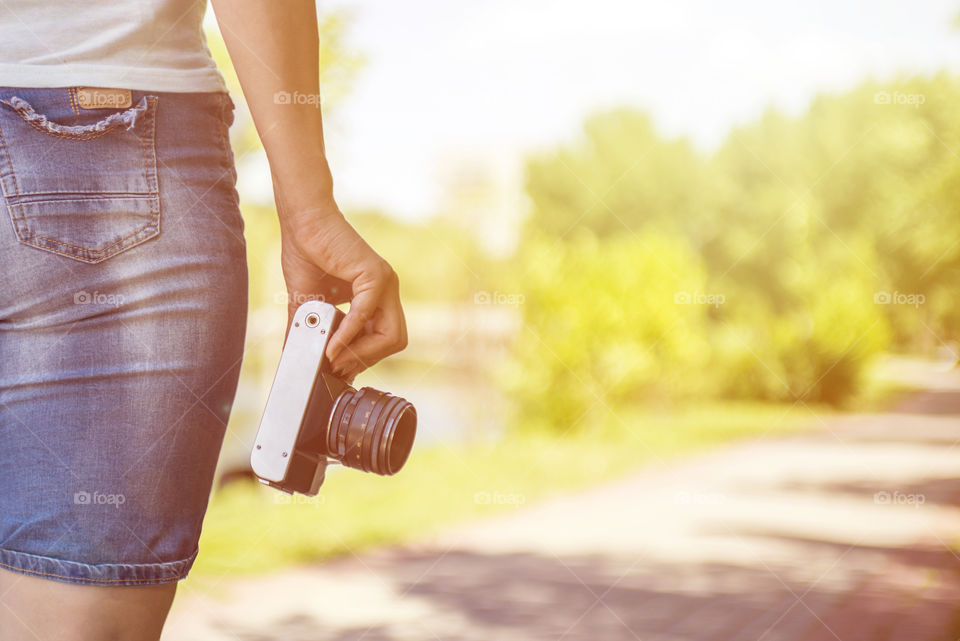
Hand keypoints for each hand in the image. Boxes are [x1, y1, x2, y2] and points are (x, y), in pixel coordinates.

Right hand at [278, 201, 407, 379]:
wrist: (301, 223)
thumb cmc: (305, 255)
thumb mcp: (309, 304)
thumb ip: (312, 331)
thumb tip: (297, 359)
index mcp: (376, 297)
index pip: (385, 340)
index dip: (364, 358)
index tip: (339, 369)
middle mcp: (386, 290)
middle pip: (395, 341)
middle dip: (366, 359)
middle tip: (337, 367)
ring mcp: (385, 282)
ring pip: (391, 334)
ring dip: (361, 353)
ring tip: (333, 358)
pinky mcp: (375, 274)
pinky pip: (366, 314)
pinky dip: (348, 334)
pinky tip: (331, 346)